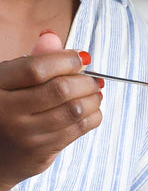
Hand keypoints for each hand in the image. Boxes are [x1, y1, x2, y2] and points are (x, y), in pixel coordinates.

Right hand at [0, 30, 102, 190]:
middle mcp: (7, 112)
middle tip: (93, 78)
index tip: (81, 58)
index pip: (36, 69)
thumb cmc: (6, 108)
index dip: (65, 60)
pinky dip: (93, 116)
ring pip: (73, 111)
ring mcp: (25, 135)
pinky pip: (77, 130)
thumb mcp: (9, 81)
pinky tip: (93, 109)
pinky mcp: (41, 152)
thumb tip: (53, 38)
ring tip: (95, 92)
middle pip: (59, 90)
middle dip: (84, 81)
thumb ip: (31, 60)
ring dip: (93, 99)